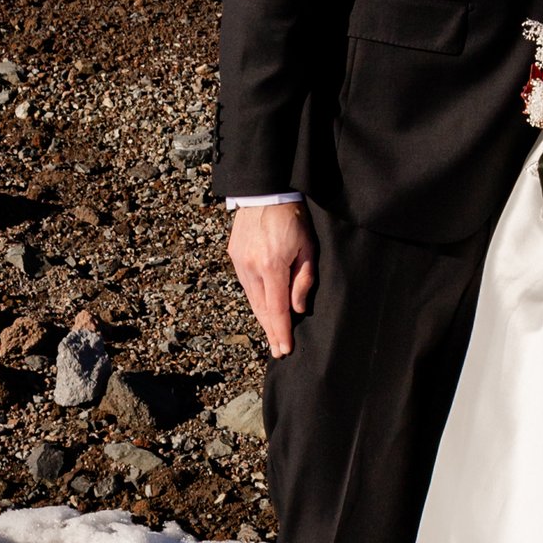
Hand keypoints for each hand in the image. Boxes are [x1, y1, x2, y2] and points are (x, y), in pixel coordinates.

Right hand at [229, 199, 316, 357]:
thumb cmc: (293, 217)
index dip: (281, 332)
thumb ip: (303, 279)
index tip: (284, 349)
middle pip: (261, 309)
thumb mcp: (308, 247)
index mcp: (272, 265)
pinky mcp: (234, 256)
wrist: (266, 192)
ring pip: (251, 298)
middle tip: (278, 350)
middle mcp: (251, 267)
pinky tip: (263, 308)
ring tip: (272, 335)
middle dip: (270, 332)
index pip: (277, 308)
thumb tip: (297, 309)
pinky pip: (246, 284)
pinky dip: (255, 299)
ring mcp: (239, 262)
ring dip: (262, 318)